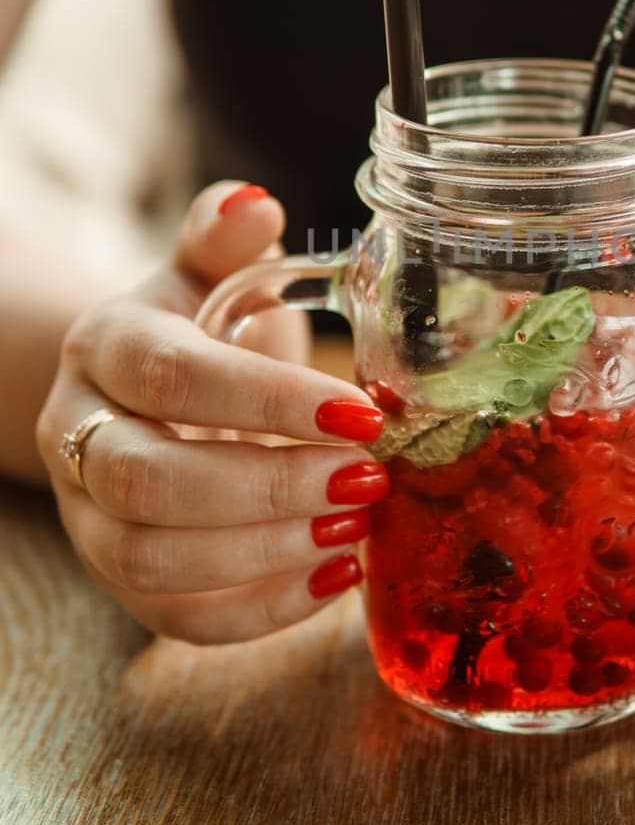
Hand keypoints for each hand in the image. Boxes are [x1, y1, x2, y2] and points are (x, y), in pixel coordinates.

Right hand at [37, 183, 388, 642]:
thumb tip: (255, 206)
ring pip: (153, 561)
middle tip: (367, 479)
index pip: (174, 377)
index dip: (268, 400)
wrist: (137, 396)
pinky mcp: (123, 580)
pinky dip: (261, 610)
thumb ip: (226, 238)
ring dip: (266, 553)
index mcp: (105, 346)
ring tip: (357, 527)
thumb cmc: (198, 327)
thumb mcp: (209, 271)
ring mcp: (91, 516)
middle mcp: (79, 435)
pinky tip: (337, 575)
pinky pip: (178, 618)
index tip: (362, 414)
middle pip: (149, 481)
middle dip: (268, 488)